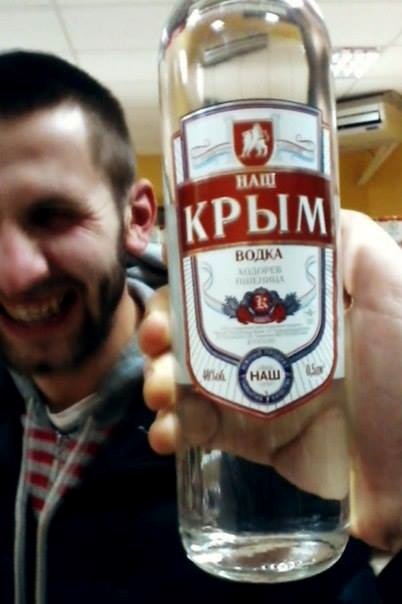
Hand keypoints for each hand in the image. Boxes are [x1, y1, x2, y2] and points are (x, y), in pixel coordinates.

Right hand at [138, 210, 401, 552]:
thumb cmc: (400, 372)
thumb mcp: (389, 290)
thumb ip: (353, 244)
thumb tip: (299, 209)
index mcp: (290, 311)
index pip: (225, 285)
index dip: (190, 284)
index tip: (170, 289)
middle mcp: (266, 346)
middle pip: (195, 330)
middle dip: (161, 331)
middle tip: (155, 341)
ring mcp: (254, 395)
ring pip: (186, 379)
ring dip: (158, 380)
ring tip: (159, 395)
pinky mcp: (250, 442)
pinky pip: (198, 431)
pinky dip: (172, 431)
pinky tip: (166, 435)